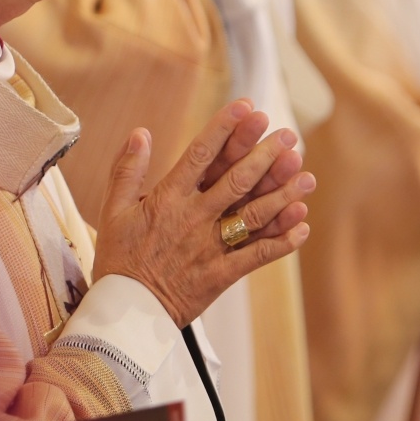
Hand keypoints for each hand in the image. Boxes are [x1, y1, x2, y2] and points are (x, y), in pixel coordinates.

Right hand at [92, 99, 314, 327]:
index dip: (225, 128)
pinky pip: (257, 257)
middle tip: (288, 137)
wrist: (125, 313)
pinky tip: (302, 225)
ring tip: (306, 176)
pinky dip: (282, 242)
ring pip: (253, 216)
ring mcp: (210, 247)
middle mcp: (193, 219)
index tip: (246, 107)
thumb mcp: (113, 209)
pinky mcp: (221, 275)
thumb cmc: (118, 258)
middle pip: (236, 181)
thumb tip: (140, 132)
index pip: (200, 155)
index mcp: (167, 199)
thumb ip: (127, 169)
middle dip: (265, 156)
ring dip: (282, 195)